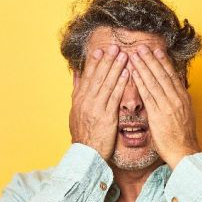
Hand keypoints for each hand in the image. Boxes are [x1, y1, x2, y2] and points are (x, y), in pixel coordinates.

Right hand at [69, 44, 129, 160]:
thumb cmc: (83, 134)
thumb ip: (76, 91)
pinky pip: (114, 97)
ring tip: (123, 56)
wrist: (86, 154)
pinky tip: (127, 74)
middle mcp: (86, 102)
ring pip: (106, 84)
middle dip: (106, 61)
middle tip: (114, 47)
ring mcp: (96, 108)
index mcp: (78, 100)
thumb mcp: (74, 111)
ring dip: (115, 68)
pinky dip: (120, 84)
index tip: (99, 51)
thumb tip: (76, 74)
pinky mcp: (106, 117)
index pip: (86, 77)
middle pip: (97, 77)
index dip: (93, 63)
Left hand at [128, 45, 200, 168]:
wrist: (184, 152)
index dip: (164, 62)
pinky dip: (140, 81)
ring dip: (143, 66)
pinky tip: (133, 73)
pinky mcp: (158, 115)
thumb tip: (173, 93)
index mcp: (183, 98)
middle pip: (162, 74)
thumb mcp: (184, 115)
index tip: (157, 50)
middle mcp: (176, 99)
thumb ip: (177, 102)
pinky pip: (147, 95)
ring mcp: (168, 106)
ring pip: (154, 81)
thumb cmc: (182, 137)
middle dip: (151, 59)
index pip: (172, 76)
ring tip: (134, 54)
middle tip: (142, 46)